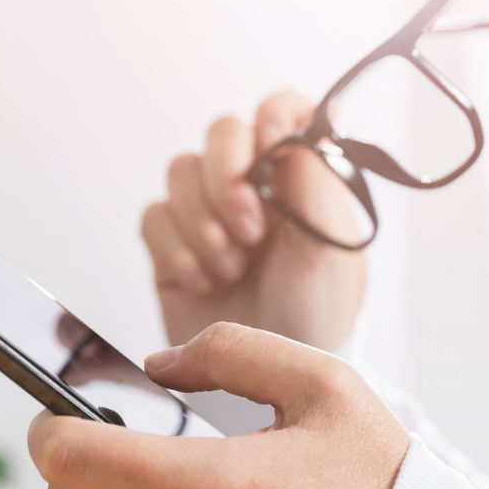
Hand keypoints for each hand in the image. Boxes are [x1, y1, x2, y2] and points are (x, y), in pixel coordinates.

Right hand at [141, 89, 367, 350]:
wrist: (274, 377)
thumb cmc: (316, 315)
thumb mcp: (334, 252)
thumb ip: (315, 185)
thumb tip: (293, 129)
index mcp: (299, 177)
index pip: (282, 110)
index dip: (272, 115)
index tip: (271, 146)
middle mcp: (253, 185)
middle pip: (222, 132)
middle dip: (227, 177)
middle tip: (250, 230)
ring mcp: (210, 212)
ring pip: (181, 171)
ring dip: (204, 222)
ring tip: (231, 267)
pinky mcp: (173, 244)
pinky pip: (154, 217)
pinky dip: (176, 248)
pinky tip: (202, 279)